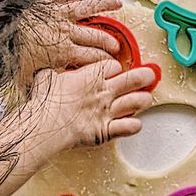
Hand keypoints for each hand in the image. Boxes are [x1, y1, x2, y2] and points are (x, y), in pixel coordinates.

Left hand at [16, 0, 122, 86]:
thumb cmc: (8, 52)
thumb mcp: (23, 78)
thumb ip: (36, 88)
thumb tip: (39, 99)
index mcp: (62, 52)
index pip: (92, 58)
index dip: (104, 62)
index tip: (112, 65)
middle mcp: (65, 32)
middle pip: (95, 36)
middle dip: (108, 42)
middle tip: (116, 46)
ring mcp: (56, 13)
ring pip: (87, 8)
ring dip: (103, 6)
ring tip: (116, 4)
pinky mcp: (45, 1)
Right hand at [29, 60, 155, 146]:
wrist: (46, 124)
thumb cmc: (46, 101)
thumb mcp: (45, 76)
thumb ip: (52, 73)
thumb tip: (47, 72)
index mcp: (91, 75)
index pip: (113, 65)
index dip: (116, 67)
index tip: (115, 69)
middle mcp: (103, 92)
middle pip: (133, 79)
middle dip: (144, 75)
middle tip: (150, 74)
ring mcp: (107, 111)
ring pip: (135, 101)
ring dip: (143, 99)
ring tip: (147, 97)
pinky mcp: (106, 130)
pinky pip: (128, 127)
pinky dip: (134, 126)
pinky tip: (136, 124)